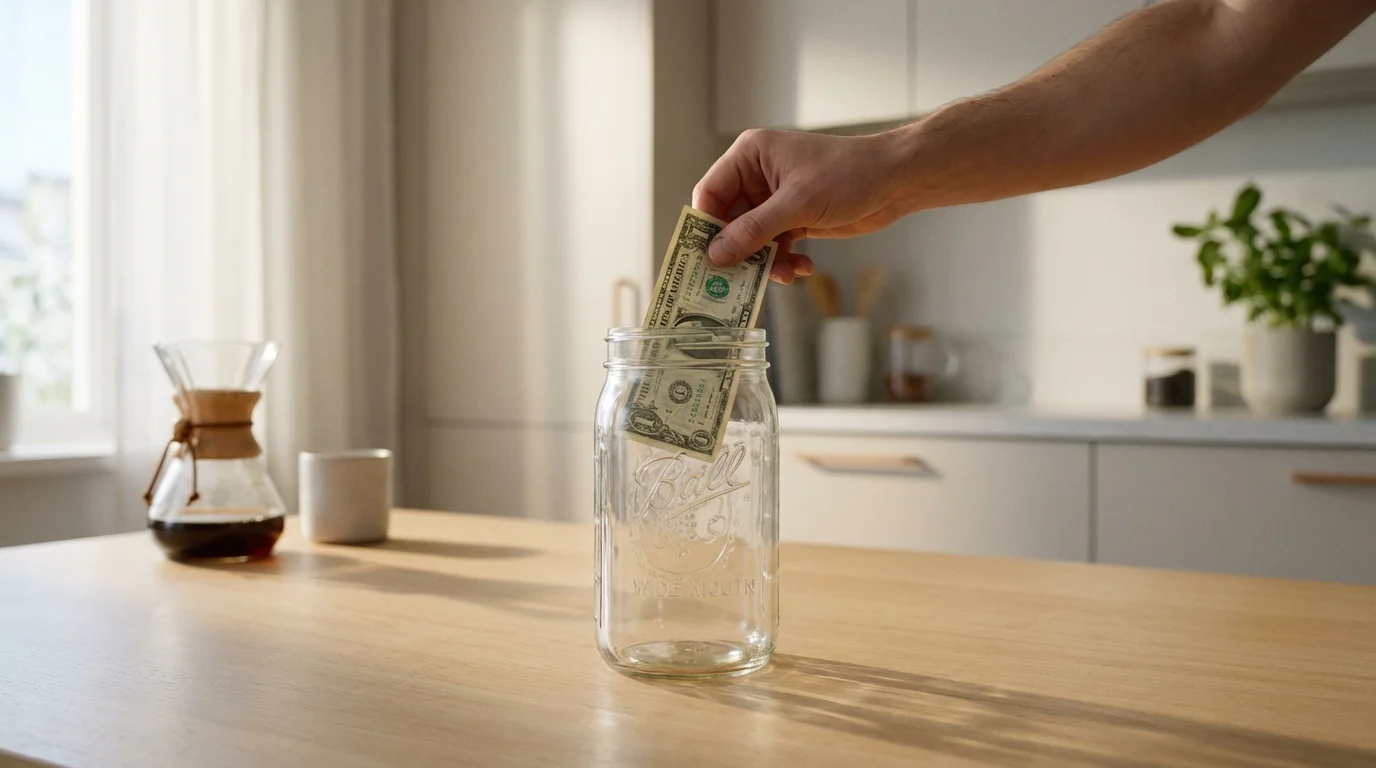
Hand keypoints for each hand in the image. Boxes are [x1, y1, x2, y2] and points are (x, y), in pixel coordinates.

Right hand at [692, 128, 909, 282]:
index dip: (705, 226)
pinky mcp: (793, 219)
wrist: (895, 180)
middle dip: (739, 251)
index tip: (706, 259)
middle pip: (728, 222)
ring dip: (765, 261)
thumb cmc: (848, 174)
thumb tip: (716, 254)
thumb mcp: (797, 203)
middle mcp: (757, 176)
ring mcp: (774, 200)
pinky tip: (802, 267)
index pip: (710, 193)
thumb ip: (754, 230)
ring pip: (751, 240)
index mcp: (749, 156)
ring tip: (785, 273)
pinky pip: (774, 247)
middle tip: (739, 280)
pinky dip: (784, 261)